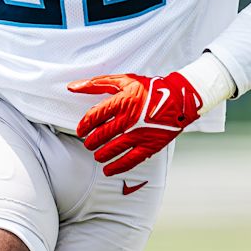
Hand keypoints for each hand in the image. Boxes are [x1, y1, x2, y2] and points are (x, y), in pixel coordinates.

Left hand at [68, 72, 201, 175]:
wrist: (179, 99)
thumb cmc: (149, 88)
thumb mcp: (123, 80)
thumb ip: (96, 84)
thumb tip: (72, 87)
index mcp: (121, 101)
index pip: (95, 116)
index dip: (84, 125)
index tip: (80, 130)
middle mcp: (129, 119)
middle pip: (102, 135)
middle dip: (91, 142)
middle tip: (88, 144)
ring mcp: (139, 134)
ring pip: (113, 149)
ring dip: (101, 154)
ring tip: (97, 155)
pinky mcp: (150, 145)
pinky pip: (130, 160)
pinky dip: (117, 167)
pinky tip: (108, 169)